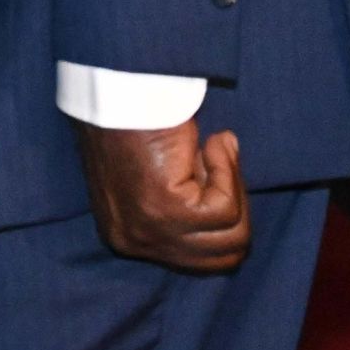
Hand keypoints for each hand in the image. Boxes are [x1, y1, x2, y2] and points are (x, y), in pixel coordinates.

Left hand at [74, 117, 249, 271]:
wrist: (114, 88)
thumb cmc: (136, 124)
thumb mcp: (163, 181)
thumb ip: (191, 208)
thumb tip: (233, 213)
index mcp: (127, 238)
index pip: (203, 261)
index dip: (224, 221)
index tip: (213, 178)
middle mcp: (132, 243)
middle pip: (225, 257)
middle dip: (236, 208)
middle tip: (218, 162)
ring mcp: (148, 231)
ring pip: (232, 234)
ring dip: (231, 186)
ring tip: (210, 150)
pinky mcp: (165, 210)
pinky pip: (224, 207)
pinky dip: (227, 171)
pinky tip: (209, 143)